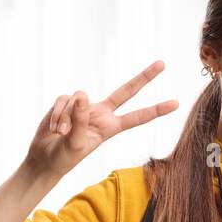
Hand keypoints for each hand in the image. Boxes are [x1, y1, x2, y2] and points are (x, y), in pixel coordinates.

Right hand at [25, 60, 178, 178]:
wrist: (45, 158)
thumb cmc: (64, 157)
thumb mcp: (75, 144)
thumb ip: (81, 121)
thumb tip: (82, 95)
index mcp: (111, 127)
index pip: (138, 117)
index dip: (156, 110)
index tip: (176, 104)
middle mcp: (102, 113)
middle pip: (126, 91)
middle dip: (144, 77)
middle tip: (163, 64)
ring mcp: (85, 106)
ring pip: (78, 98)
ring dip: (66, 118)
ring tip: (61, 134)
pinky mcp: (68, 102)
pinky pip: (64, 100)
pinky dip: (57, 115)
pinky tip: (54, 128)